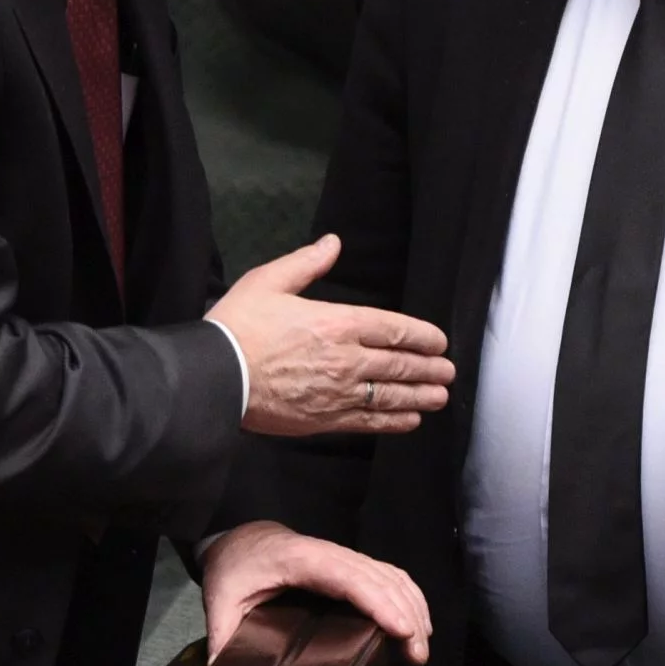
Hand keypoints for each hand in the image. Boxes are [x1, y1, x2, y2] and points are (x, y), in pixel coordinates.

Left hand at [201, 521, 431, 664]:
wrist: (239, 537)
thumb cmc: (233, 568)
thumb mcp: (220, 600)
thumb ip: (222, 635)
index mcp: (301, 561)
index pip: (350, 579)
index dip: (379, 602)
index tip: (402, 629)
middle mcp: (331, 554)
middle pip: (380, 579)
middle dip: (405, 614)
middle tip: (417, 655)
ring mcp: (344, 556)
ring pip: (390, 574)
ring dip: (413, 605)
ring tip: (421, 646)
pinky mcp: (351, 564)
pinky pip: (388, 574)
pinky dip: (408, 596)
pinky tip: (416, 622)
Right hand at [208, 235, 453, 436]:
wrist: (216, 377)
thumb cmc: (239, 326)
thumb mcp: (269, 281)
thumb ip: (307, 263)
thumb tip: (333, 243)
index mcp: (336, 322)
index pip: (392, 329)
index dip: (421, 336)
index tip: (439, 341)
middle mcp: (346, 360)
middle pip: (398, 365)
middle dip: (428, 368)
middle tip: (449, 371)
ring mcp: (337, 393)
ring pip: (390, 396)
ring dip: (420, 396)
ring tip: (440, 397)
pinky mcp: (324, 420)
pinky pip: (368, 421)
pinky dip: (393, 422)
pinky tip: (409, 421)